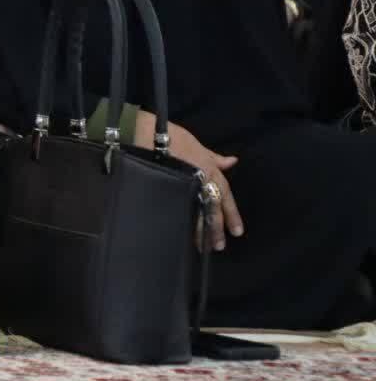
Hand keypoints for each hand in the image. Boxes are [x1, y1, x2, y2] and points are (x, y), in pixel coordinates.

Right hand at [135, 112, 242, 251]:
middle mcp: (200, 179)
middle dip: (216, 228)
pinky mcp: (166, 188)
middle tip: (219, 246)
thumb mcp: (196, 144)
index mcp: (209, 169)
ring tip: (202, 246)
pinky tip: (182, 233)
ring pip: (197, 212)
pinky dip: (183, 220)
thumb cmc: (170, 135)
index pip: (225, 195)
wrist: (143, 133)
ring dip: (200, 230)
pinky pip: (178, 207)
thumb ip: (214, 157)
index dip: (231, 214)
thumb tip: (232, 161)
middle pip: (212, 208)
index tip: (237, 232)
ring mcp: (183, 185)